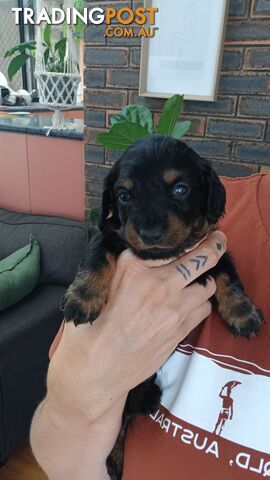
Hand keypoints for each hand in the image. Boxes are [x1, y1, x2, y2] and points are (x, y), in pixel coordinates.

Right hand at [46, 231, 226, 423]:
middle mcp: (159, 284)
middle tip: (217, 240)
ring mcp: (174, 308)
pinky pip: (204, 309)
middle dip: (213, 246)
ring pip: (207, 285)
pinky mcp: (181, 330)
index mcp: (135, 268)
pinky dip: (201, 303)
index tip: (197, 232)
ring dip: (204, 280)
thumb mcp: (100, 285)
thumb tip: (142, 252)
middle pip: (201, 257)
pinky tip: (189, 303)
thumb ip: (124, 265)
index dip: (189, 237)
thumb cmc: (91, 327)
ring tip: (197, 279)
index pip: (174, 243)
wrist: (96, 371)